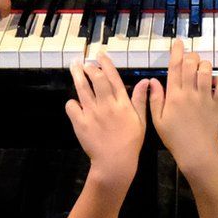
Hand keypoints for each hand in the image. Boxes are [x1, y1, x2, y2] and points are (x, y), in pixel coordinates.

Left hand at [66, 53, 148, 182]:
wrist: (114, 163)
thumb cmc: (130, 142)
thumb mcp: (141, 121)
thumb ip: (140, 100)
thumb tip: (146, 81)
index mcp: (122, 103)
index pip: (113, 78)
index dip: (106, 64)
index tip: (100, 54)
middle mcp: (107, 105)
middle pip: (96, 79)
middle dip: (90, 67)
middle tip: (85, 62)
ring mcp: (92, 113)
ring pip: (83, 88)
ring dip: (77, 75)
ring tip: (74, 67)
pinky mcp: (80, 123)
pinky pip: (71, 106)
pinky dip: (72, 103)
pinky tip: (74, 103)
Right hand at [149, 39, 217, 172]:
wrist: (196, 153)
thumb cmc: (174, 138)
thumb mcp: (158, 120)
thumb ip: (155, 99)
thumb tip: (152, 80)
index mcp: (173, 95)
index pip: (175, 66)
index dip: (176, 51)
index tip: (178, 43)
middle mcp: (190, 93)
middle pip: (191, 64)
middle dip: (191, 56)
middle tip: (191, 58)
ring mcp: (206, 98)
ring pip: (207, 71)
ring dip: (204, 65)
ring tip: (202, 68)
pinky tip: (215, 81)